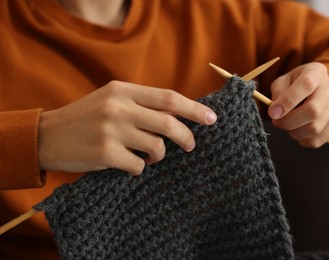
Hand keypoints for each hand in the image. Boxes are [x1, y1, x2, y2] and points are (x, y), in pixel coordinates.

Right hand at [38, 81, 216, 174]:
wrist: (49, 135)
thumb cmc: (87, 117)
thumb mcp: (112, 100)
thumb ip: (142, 103)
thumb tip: (179, 114)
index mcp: (123, 90)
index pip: (168, 97)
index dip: (194, 108)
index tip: (212, 118)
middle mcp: (119, 107)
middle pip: (168, 123)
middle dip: (186, 137)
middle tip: (191, 146)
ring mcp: (111, 130)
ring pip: (156, 147)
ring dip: (158, 155)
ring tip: (150, 155)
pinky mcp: (104, 153)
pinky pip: (138, 165)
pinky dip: (139, 167)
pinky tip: (129, 164)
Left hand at [267, 62, 328, 147]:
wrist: (318, 89)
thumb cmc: (295, 85)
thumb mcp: (283, 81)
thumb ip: (278, 92)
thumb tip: (276, 111)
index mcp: (316, 72)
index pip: (306, 85)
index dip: (288, 101)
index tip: (272, 113)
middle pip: (314, 110)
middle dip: (289, 121)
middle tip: (276, 122)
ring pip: (315, 128)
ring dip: (294, 132)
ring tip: (288, 126)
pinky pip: (318, 140)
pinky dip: (302, 140)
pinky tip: (298, 131)